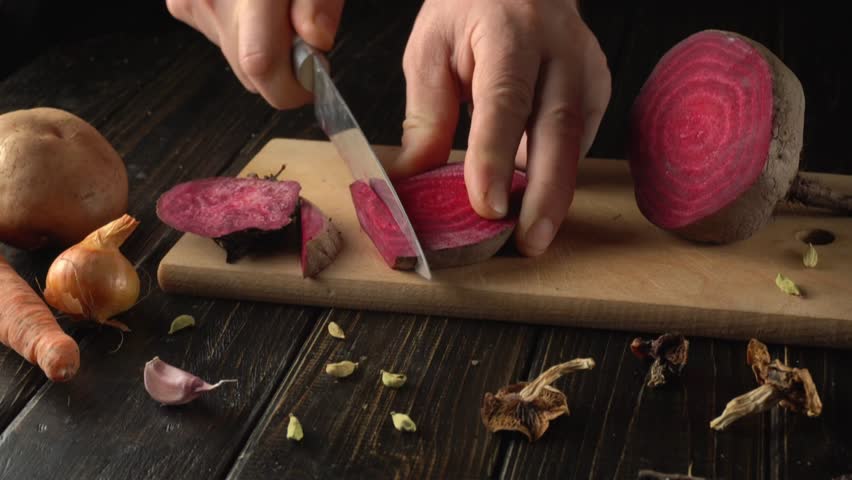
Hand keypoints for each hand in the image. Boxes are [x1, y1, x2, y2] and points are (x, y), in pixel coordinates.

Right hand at [166, 0, 344, 108]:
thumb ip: (321, 3)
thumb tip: (316, 43)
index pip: (261, 66)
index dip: (291, 88)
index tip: (314, 82)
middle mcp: (212, 1)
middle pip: (250, 72)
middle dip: (283, 69)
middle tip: (304, 37)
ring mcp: (191, 3)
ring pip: (235, 59)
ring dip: (262, 49)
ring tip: (275, 9)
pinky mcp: (181, 5)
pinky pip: (220, 38)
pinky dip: (242, 32)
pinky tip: (252, 5)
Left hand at [394, 0, 610, 255]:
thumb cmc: (470, 11)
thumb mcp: (431, 50)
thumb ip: (427, 114)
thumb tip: (415, 179)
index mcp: (509, 34)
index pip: (505, 101)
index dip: (496, 157)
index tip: (488, 206)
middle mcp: (558, 50)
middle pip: (558, 128)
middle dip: (545, 193)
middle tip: (528, 243)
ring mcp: (586, 69)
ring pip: (576, 141)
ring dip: (556, 194)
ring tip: (532, 237)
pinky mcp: (597, 89)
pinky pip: (580, 140)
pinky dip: (559, 175)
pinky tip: (539, 201)